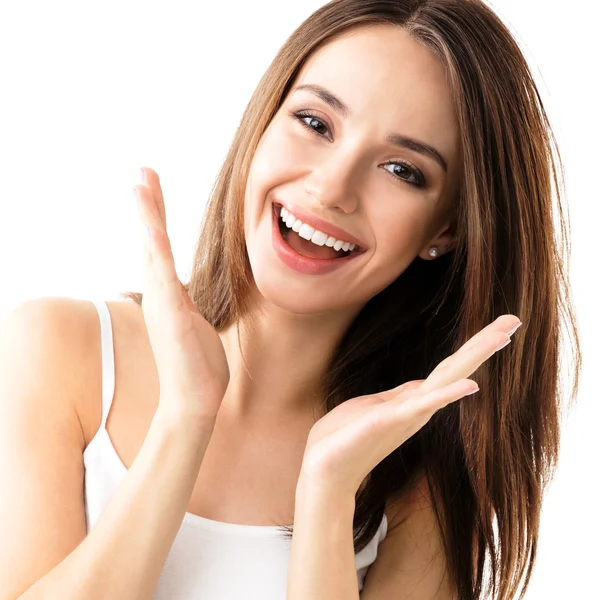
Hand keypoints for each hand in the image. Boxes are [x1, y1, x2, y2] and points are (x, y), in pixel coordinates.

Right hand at [133, 167, 229, 428]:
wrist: (194, 402)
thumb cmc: (197, 367)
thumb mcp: (195, 325)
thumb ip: (189, 306)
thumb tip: (190, 299)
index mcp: (169, 296)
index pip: (160, 248)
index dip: (155, 217)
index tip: (152, 187)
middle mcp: (161, 296)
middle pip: (151, 241)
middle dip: (148, 206)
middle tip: (143, 172)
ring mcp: (164, 305)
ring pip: (152, 252)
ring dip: (147, 217)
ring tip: (140, 184)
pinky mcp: (172, 317)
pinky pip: (163, 278)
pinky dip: (157, 251)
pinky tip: (153, 227)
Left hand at [298, 315, 521, 498]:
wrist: (323, 470)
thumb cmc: (343, 437)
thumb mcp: (374, 406)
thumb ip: (399, 395)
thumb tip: (420, 384)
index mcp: (412, 400)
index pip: (448, 368)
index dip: (473, 347)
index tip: (500, 329)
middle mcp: (418, 407)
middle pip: (456, 368)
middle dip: (484, 343)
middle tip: (514, 320)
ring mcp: (407, 415)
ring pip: (447, 379)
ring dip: (475, 356)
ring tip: (503, 336)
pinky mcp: (390, 422)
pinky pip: (423, 405)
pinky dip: (447, 395)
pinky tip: (471, 385)